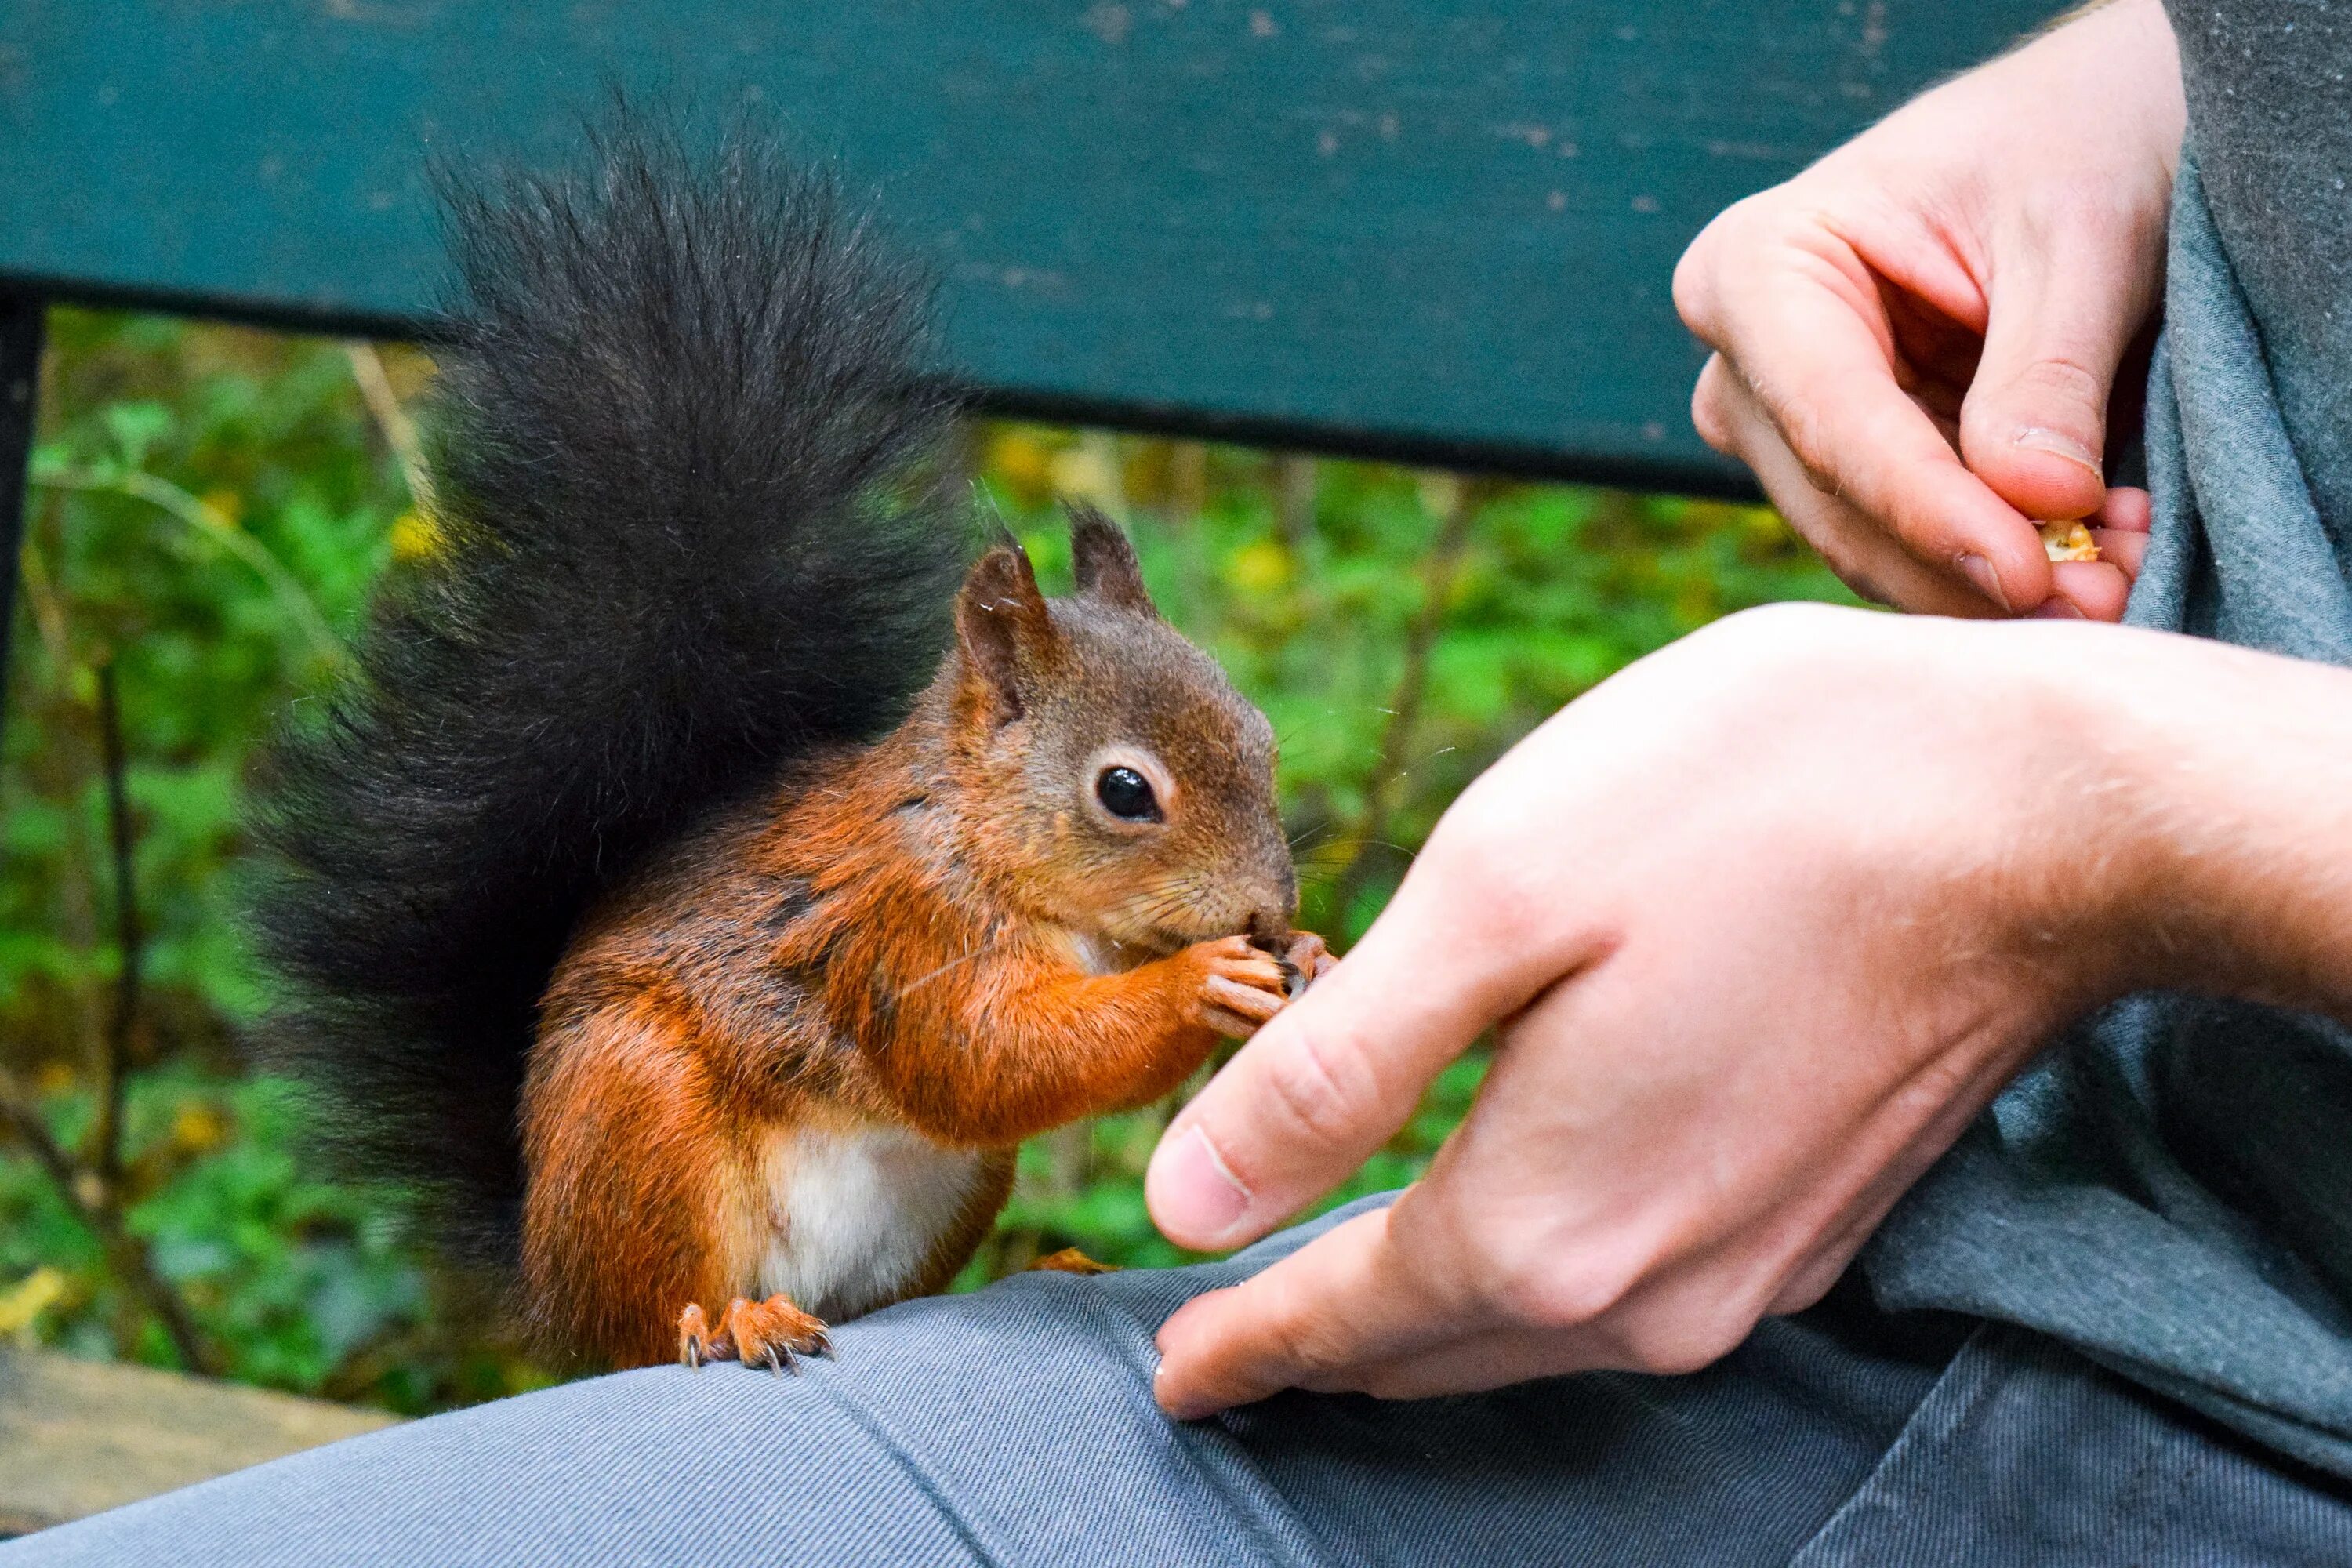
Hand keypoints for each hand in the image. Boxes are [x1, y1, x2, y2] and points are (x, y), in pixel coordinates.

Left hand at [1146, 605, 2158, 1415]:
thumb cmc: (1748, 808)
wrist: (2039, 809)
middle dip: (1316, 1342)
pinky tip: (1512, 1227)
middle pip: (1430, 1345)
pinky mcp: (1811, 1221)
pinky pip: (1624, 1292)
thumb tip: (1186, 1201)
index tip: (1172, 1374)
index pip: (1338, 1321)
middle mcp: (1644, 1292)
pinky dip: (1534, 1279)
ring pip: (1529, 1330)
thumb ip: (1331, 1075)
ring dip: (1425, 1317)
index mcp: (1540, 1221)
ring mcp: (1744, 1268)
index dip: (1238, 1344)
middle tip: (1229, 1340)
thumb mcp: (1490, 903)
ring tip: (1339, 1293)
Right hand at [1672, 0, 2183, 620]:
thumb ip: (2048, 370)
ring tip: (2119, 577)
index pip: (1832, 417)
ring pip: (1868, 547)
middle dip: (1967, 569)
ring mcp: (1783, 428)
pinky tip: (2095, 558)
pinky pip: (1907, 550)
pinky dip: (1997, 568)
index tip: (2026, 573)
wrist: (2073, 141)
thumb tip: (2036, 503)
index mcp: (1755, 267)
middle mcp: (1743, 363)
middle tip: (2106, 600)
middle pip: (1839, 503)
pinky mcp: (1844, 473)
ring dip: (1989, 584)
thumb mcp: (2079, 234)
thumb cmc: (2063, 147)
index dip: (1928, 510)